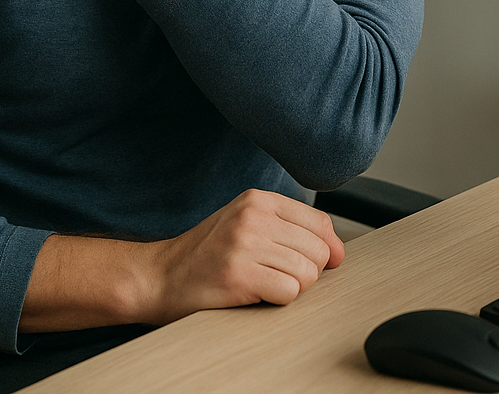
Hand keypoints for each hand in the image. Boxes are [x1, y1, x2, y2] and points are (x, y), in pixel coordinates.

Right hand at [144, 188, 346, 325]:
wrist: (160, 276)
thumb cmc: (206, 255)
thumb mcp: (246, 225)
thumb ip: (289, 229)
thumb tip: (338, 252)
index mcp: (258, 200)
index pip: (320, 223)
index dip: (327, 249)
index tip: (315, 263)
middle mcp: (253, 217)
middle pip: (318, 250)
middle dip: (307, 272)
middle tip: (277, 275)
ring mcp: (245, 244)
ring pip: (308, 273)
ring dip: (291, 287)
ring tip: (264, 283)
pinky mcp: (239, 274)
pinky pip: (289, 291)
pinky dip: (278, 299)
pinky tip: (256, 293)